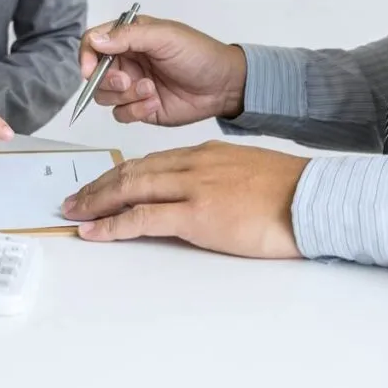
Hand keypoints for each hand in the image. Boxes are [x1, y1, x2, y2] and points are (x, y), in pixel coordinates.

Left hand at [61, 141, 309, 258]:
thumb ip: (219, 182)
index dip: (122, 174)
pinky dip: (112, 225)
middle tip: (74, 198)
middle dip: (98, 186)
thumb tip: (203, 200)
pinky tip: (93, 232)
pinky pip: (141, 218)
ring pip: (129, 189)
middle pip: (132, 171)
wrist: (314, 200)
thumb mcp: (248, 177)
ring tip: (74, 213)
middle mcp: (193, 164)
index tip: (104, 185)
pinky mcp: (195, 215)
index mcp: (206, 155)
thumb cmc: (291, 194)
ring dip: (96, 202)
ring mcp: (192, 188)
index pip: (152, 161)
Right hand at [79, 16, 247, 125]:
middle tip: (129, 82)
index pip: (93, 43)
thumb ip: (127, 37)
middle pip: (94, 74)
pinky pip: (120, 114)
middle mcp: (126, 61)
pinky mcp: (139, 108)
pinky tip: (155, 102)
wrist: (223, 86)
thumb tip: (95, 41)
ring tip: (151, 91)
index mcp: (129, 38)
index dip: (86, 56)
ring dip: (125, 96)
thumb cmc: (199, 54)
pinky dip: (135, 111)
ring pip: (104, 97)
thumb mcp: (164, 37)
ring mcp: (131, 86)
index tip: (89, 70)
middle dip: (108, 81)